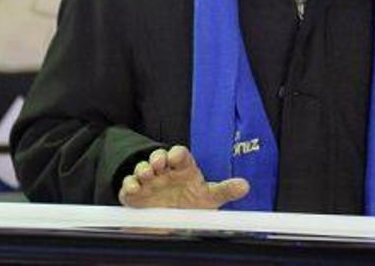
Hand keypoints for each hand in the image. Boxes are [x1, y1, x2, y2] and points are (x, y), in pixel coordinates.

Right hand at [118, 145, 249, 209]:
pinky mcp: (135, 195)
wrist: (172, 221)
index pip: (180, 154)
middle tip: (158, 165)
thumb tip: (245, 186)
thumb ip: (225, 190)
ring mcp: (149, 182)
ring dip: (143, 169)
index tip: (174, 157)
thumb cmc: (193, 202)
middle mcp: (165, 172)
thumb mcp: (210, 197)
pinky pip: (128, 186)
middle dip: (156, 158)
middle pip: (158, 156)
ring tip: (147, 175)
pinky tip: (134, 189)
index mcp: (184, 169)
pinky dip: (129, 185)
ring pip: (142, 168)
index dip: (176, 153)